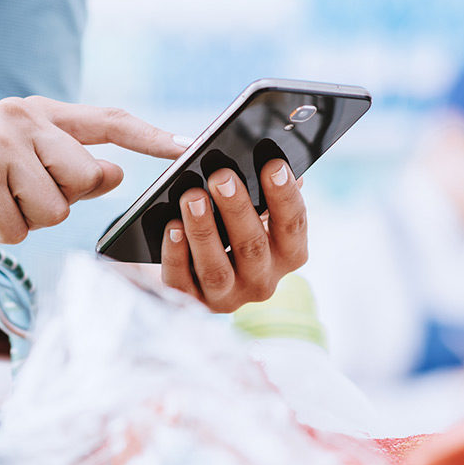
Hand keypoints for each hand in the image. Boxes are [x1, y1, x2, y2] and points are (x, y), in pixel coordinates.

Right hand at [0, 96, 183, 250]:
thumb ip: (70, 173)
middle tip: (14, 200)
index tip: (186, 147)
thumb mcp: (25, 179)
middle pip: (85, 177)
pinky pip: (18, 227)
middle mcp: (20, 117)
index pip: (106, 119)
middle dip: (57, 204)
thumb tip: (113, 174)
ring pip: (54, 210)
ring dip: (22, 224)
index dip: (149, 136)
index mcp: (37, 114)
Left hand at [160, 160, 308, 312]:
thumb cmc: (228, 228)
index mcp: (285, 254)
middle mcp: (262, 281)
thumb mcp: (251, 211)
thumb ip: (264, 192)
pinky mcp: (192, 303)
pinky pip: (182, 282)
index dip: (285, 196)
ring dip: (204, 230)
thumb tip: (274, 161)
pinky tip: (171, 227)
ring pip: (217, 268)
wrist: (191, 269)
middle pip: (253, 246)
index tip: (273, 164)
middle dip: (237, 209)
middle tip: (221, 176)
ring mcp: (227, 297)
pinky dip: (176, 254)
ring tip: (191, 197)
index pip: (292, 226)